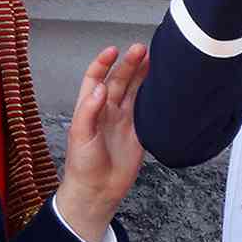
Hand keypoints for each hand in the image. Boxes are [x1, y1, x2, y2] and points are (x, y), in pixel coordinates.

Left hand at [55, 42, 150, 241]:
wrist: (97, 191)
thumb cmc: (82, 164)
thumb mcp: (80, 135)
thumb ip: (89, 111)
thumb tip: (101, 88)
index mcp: (90, 106)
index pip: (96, 77)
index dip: (103, 63)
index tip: (113, 51)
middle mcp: (108, 110)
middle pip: (119, 80)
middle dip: (129, 64)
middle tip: (142, 49)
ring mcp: (124, 120)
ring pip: (134, 91)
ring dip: (142, 75)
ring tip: (153, 58)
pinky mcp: (139, 132)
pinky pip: (147, 110)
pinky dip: (154, 97)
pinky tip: (161, 86)